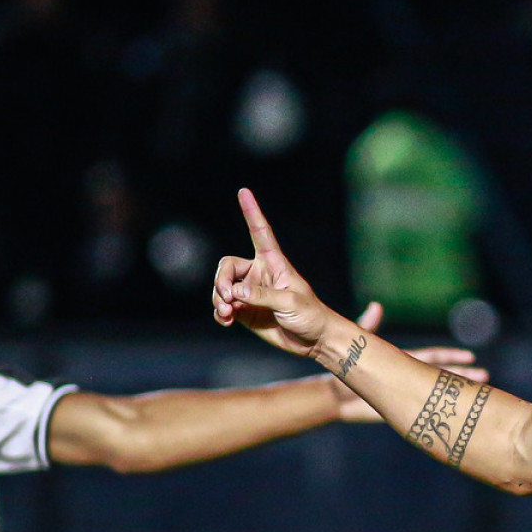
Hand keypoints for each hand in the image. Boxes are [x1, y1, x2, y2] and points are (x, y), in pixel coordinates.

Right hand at [212, 189, 338, 356]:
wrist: (313, 340)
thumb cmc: (310, 314)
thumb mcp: (290, 302)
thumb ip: (263, 296)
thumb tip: (235, 292)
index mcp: (273, 263)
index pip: (260, 233)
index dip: (252, 212)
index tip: (244, 191)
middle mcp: (258, 274)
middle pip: (227, 266)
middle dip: (221, 281)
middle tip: (227, 297)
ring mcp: (249, 293)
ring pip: (221, 288)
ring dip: (218, 299)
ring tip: (227, 313)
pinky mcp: (244, 311)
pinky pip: (222, 307)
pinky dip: (219, 313)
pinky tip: (225, 320)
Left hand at [325, 302, 489, 422]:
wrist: (332, 397)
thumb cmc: (342, 368)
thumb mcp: (357, 346)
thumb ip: (368, 328)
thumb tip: (377, 305)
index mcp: (402, 361)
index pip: (432, 358)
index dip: (451, 357)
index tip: (471, 357)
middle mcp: (407, 378)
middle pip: (441, 376)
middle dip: (463, 377)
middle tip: (485, 378)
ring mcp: (404, 396)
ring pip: (435, 396)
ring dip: (454, 397)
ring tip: (477, 400)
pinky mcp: (397, 412)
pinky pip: (422, 415)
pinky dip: (438, 416)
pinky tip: (453, 421)